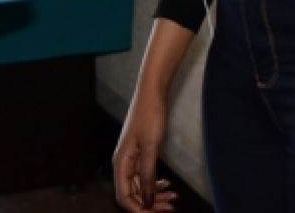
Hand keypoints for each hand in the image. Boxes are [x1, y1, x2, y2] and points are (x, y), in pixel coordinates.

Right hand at [113, 87, 177, 211]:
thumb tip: (147, 200)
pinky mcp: (140, 155)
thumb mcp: (150, 147)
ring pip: (140, 187)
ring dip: (155, 195)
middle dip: (151, 204)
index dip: (139, 210)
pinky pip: (145, 177)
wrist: (152, 93)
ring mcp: (131, 160)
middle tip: (170, 208)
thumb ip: (147, 174)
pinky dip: (156, 184)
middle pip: (133, 194)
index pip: (124, 197)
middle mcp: (123, 164)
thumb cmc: (149, 115)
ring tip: (173, 198)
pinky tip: (167, 186)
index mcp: (120, 163)